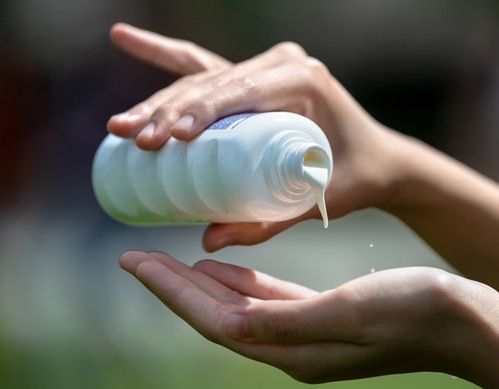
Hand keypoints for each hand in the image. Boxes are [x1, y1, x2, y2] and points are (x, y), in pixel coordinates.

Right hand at [106, 23, 404, 250]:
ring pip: (201, 80)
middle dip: (166, 111)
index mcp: (303, 79)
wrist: (379, 158)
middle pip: (211, 85)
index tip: (165, 140)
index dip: (198, 112)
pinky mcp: (252, 80)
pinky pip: (203, 66)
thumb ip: (269, 222)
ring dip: (159, 101)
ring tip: (119, 125)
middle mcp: (282, 63)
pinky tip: (124, 38)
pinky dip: (164, 54)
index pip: (239, 92)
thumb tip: (207, 241)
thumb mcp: (319, 200)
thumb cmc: (356, 178)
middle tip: (131, 139)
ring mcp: (266, 67)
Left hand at [117, 250, 493, 383]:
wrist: (467, 323)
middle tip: (133, 257)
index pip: (213, 320)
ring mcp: (307, 336)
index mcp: (293, 349)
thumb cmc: (415, 310)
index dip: (170, 293)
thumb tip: (225, 323)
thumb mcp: (349, 311)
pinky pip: (265, 301)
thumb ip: (286, 319)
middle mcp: (292, 348)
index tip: (134, 262)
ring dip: (199, 286)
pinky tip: (224, 269)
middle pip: (215, 316)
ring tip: (166, 261)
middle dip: (173, 288)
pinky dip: (238, 284)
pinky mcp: (322, 319)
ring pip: (236, 308)